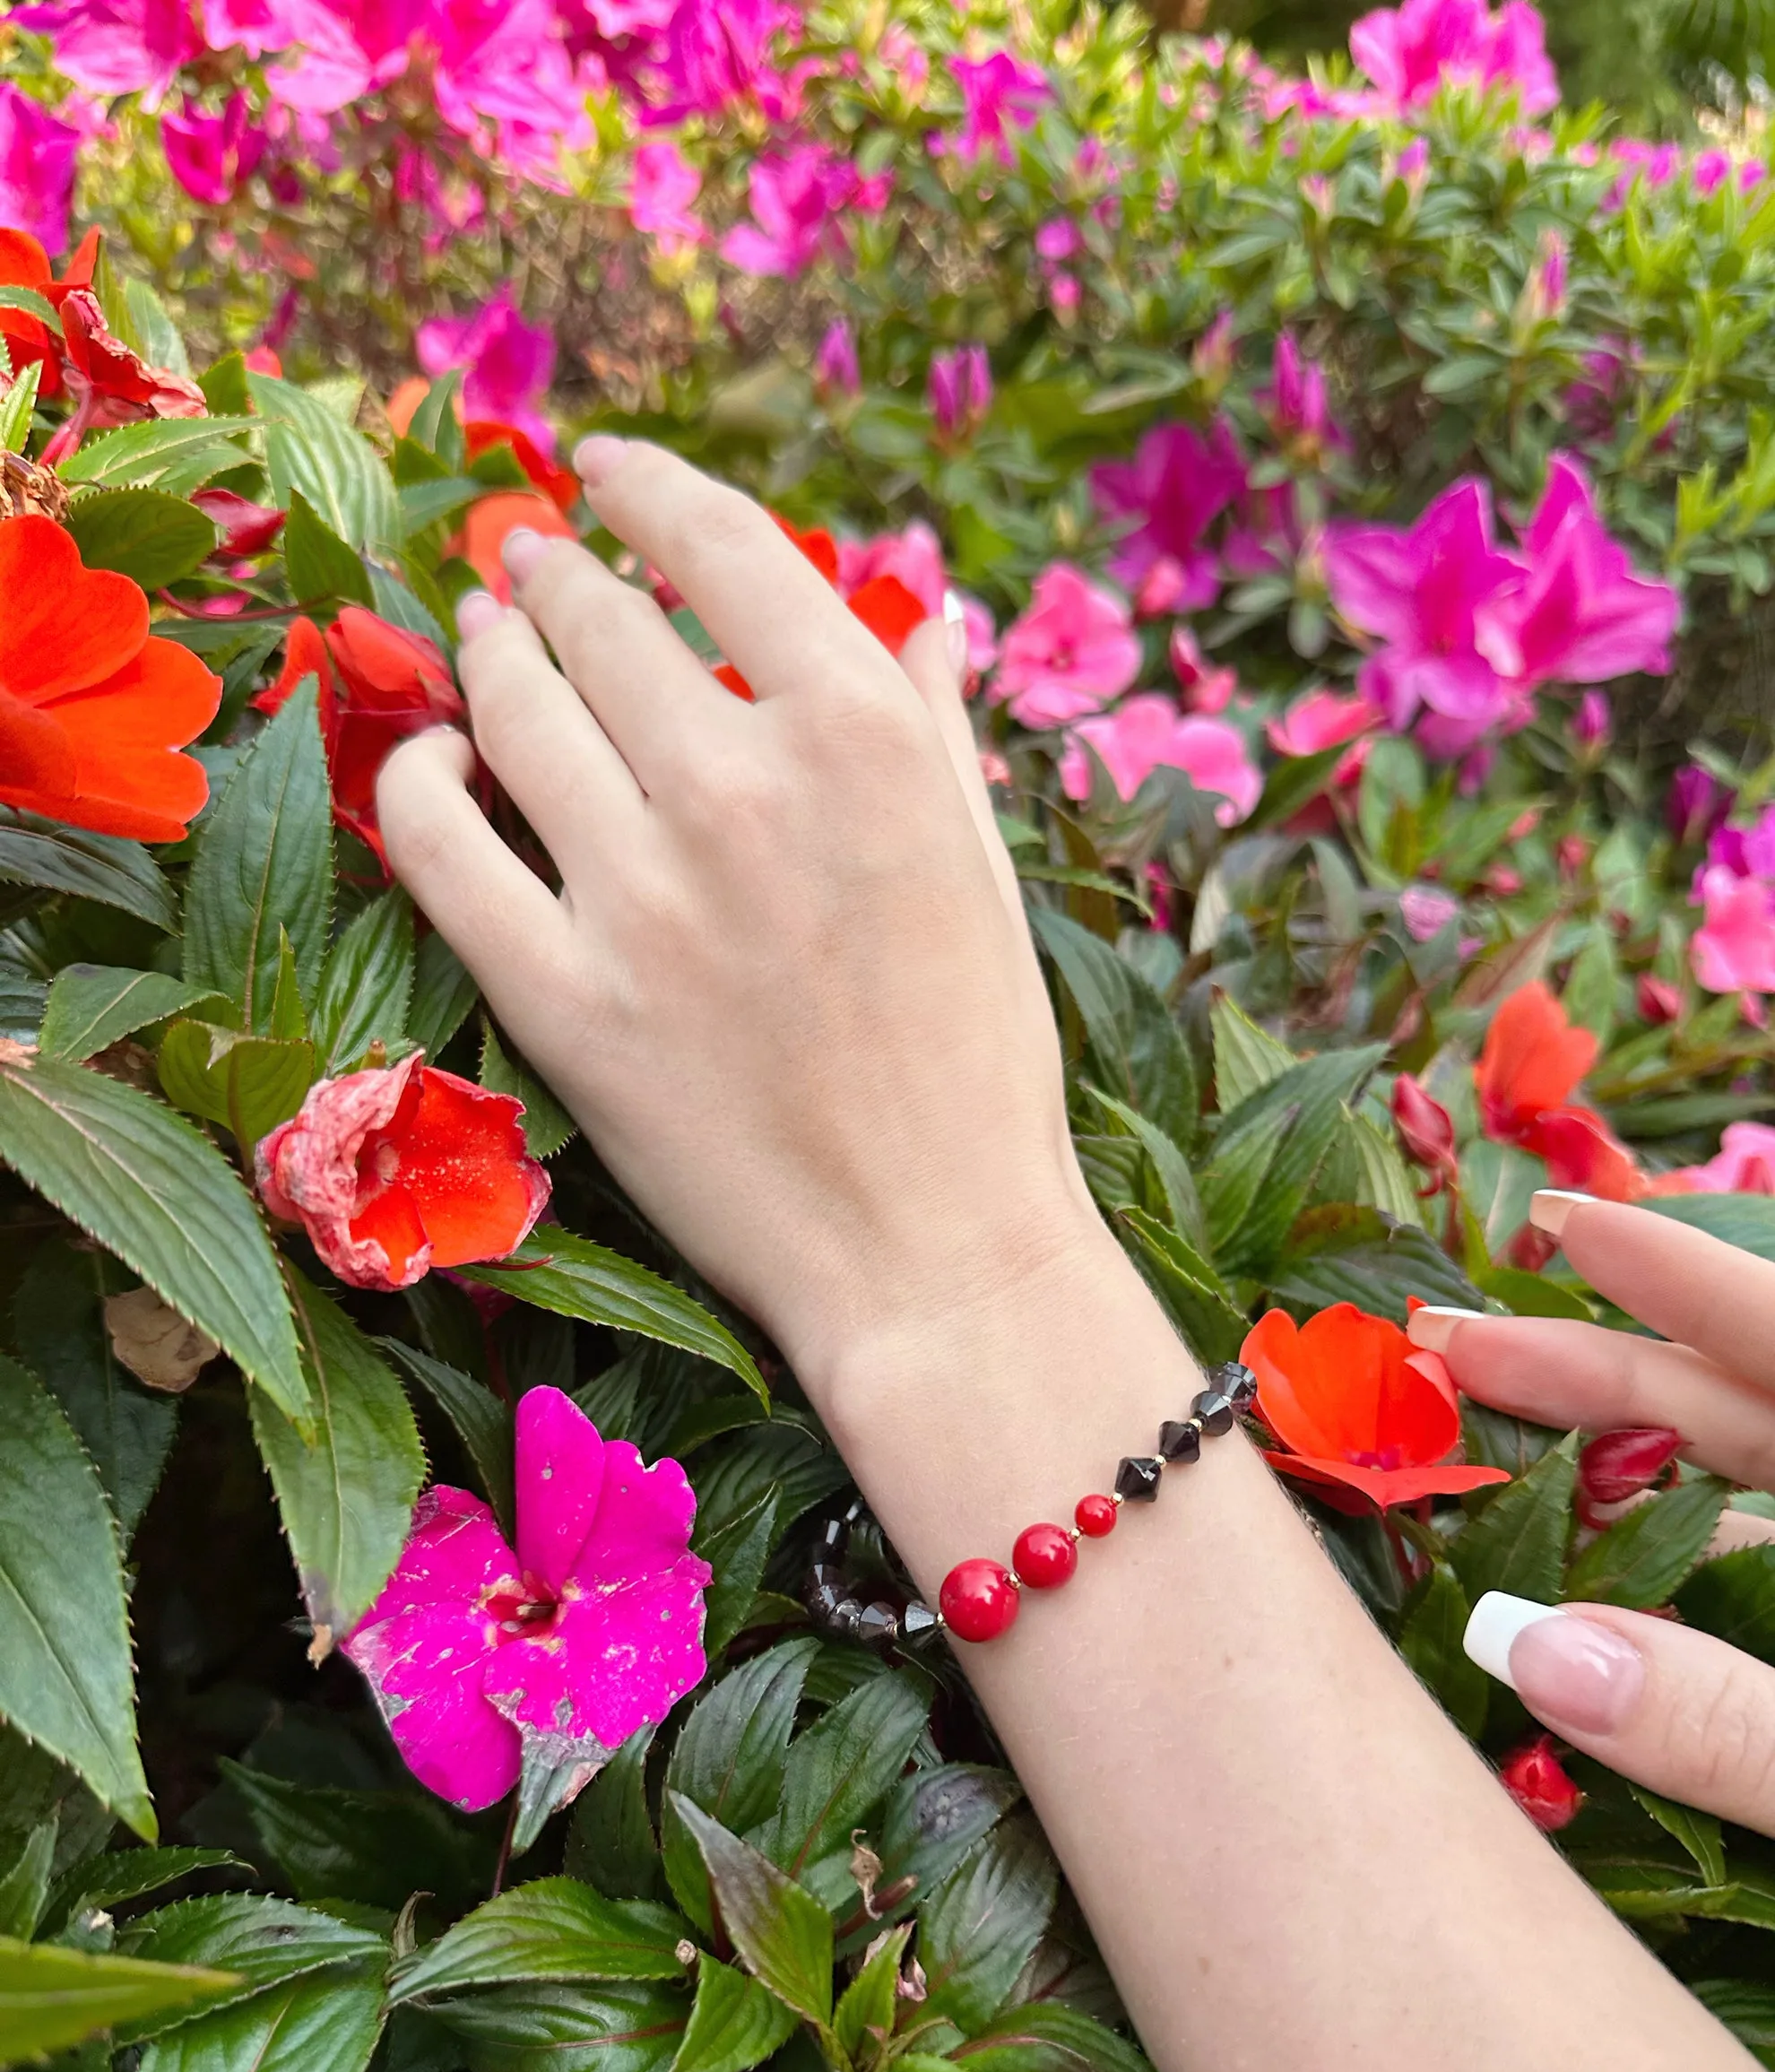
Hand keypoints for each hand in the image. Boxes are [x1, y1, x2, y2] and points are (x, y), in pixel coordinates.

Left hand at [377, 439, 1102, 1405]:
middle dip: (555, 569)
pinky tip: (442, 761)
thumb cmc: (979, 1063)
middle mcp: (743, 790)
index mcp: (865, 738)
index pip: (720, 544)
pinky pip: (439, 842)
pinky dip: (425, 778)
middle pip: (598, 615)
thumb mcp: (979, 868)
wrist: (933, 1254)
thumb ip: (930, 723)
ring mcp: (639, 895)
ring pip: (514, 705)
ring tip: (488, 639)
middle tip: (530, 561)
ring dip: (490, 651)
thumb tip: (911, 610)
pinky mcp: (559, 998)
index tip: (604, 468)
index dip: (644, 484)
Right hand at [1409, 1192, 1774, 1831]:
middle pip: (1740, 1417)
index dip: (1678, 1275)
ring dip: (1607, 1496)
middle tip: (1443, 1348)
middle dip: (1592, 1377)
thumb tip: (1523, 1649)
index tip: (1565, 1218)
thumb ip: (1726, 1726)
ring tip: (1471, 1463)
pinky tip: (1571, 1607)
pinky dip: (1662, 1603)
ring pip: (1735, 1524)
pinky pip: (1749, 1623)